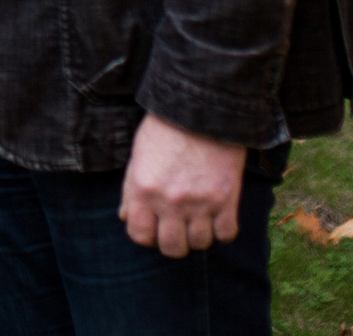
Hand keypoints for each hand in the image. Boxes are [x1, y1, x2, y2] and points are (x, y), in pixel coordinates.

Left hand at [119, 113, 246, 256]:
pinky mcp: (226, 198)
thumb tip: (126, 217)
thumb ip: (131, 190)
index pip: (140, 236)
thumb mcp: (139, 154)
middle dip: (174, 241)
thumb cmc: (166, 126)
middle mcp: (169, 201)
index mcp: (142, 190)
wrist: (202, 104)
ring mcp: (199, 202)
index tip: (155, 227)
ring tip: (199, 219)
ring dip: (199, 235)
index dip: (148, 235)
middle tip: (179, 227)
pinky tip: (218, 215)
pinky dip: (223, 230)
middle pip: (172, 248)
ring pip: (200, 244)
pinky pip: (226, 234)